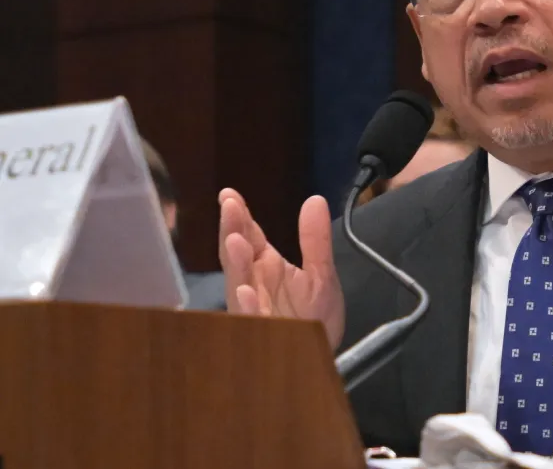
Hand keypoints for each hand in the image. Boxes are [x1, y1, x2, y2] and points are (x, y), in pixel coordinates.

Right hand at [218, 189, 345, 350]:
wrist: (320, 358)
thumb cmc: (314, 319)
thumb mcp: (322, 274)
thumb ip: (315, 239)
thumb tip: (314, 199)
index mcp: (267, 267)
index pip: (249, 236)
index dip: (239, 215)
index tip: (230, 194)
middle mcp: (254, 284)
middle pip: (238, 255)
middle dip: (233, 231)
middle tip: (230, 207)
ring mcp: (253, 310)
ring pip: (239, 285)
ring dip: (236, 265)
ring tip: (235, 242)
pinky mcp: (261, 333)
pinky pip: (251, 321)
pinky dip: (248, 308)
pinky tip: (247, 293)